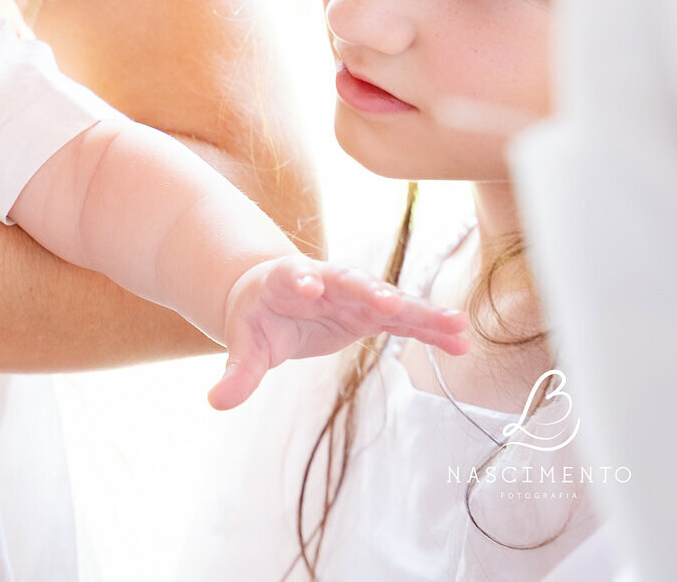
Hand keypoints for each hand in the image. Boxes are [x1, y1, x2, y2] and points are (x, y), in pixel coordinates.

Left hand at [207, 255, 468, 410]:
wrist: (272, 297)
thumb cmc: (256, 316)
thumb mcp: (243, 343)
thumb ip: (237, 371)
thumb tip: (215, 401)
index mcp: (286, 279)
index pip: (292, 273)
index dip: (300, 277)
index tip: (309, 284)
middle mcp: (326, 280)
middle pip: (349, 280)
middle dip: (369, 291)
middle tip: (390, 303)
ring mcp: (353, 294)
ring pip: (388, 298)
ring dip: (419, 311)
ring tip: (455, 325)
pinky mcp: (373, 311)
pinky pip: (405, 320)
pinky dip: (430, 329)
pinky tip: (460, 341)